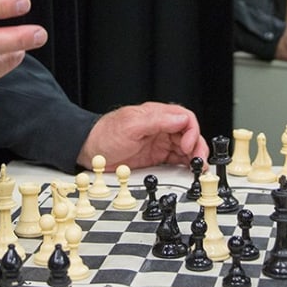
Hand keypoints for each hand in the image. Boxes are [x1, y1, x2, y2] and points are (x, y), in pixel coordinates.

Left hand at [77, 103, 207, 170]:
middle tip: (198, 161)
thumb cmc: (105, 136)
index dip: (191, 132)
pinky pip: (176, 160)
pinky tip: (188, 171)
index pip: (185, 118)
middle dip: (197, 147)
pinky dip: (185, 165)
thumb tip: (181, 119)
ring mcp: (159, 143)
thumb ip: (157, 121)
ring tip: (197, 168)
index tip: (187, 146)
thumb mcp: (131, 126)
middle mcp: (161, 128)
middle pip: (189, 134)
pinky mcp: (156, 157)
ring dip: (194, 157)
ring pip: (186, 148)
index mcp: (157, 115)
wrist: (89, 152)